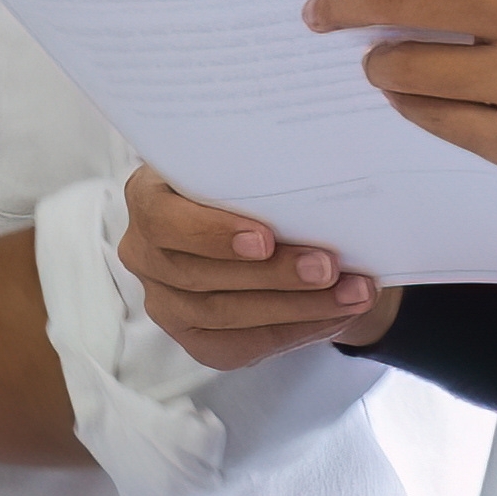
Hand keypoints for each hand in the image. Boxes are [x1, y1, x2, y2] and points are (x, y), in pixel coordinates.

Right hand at [118, 163, 394, 370]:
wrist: (283, 229)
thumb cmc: (266, 184)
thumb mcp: (262, 159)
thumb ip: (272, 152)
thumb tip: (331, 150)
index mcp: (149, 196)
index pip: (162, 219)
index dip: (210, 233)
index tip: (265, 239)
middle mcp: (144, 251)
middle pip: (198, 274)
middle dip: (272, 274)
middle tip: (329, 267)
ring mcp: (165, 300)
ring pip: (223, 314)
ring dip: (296, 305)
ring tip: (352, 292)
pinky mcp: (194, 337)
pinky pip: (240, 345)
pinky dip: (295, 330)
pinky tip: (336, 313)